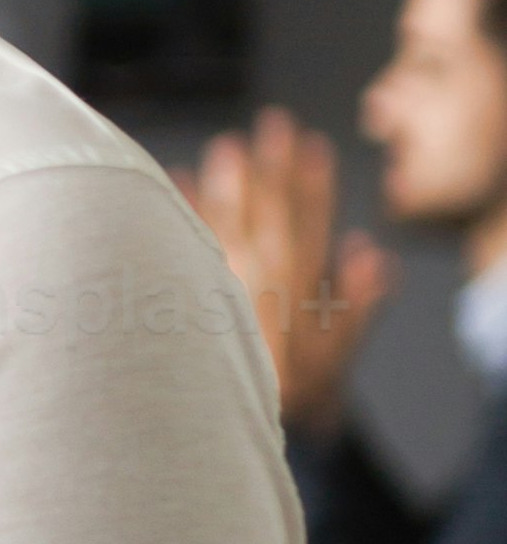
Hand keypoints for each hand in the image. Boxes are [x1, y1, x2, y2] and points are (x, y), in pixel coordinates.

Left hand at [187, 109, 389, 431]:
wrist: (217, 420)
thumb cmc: (282, 392)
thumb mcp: (333, 357)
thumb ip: (357, 304)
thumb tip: (371, 255)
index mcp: (298, 283)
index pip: (311, 219)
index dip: (314, 181)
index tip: (313, 144)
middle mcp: (257, 270)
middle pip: (268, 206)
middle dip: (272, 163)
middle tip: (272, 124)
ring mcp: (216, 274)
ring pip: (223, 212)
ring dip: (226, 177)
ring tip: (226, 146)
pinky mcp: (179, 283)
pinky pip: (180, 235)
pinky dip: (179, 206)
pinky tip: (173, 181)